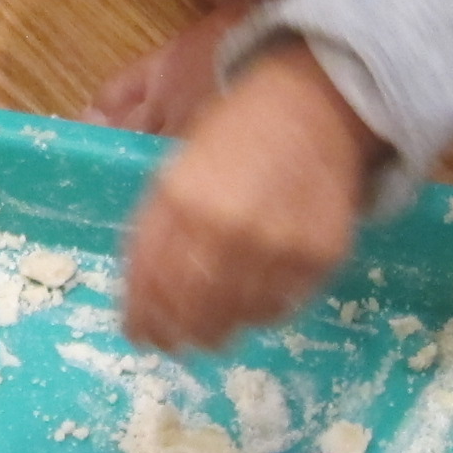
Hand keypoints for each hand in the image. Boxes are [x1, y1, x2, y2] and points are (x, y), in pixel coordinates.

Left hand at [121, 41, 386, 353]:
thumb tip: (142, 293)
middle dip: (175, 334)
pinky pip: (278, 308)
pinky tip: (249, 305)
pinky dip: (258, 313)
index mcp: (180, 201)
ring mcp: (274, 249)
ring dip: (216, 330)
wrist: (313, 108)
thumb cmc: (236, 132)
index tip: (137, 333)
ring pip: (234, 318)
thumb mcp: (178, 167)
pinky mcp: (315, 260)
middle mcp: (225, 231)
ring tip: (209, 331)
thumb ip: (158, 226)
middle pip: (189, 310)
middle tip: (172, 343)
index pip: (150, 281)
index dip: (141, 316)